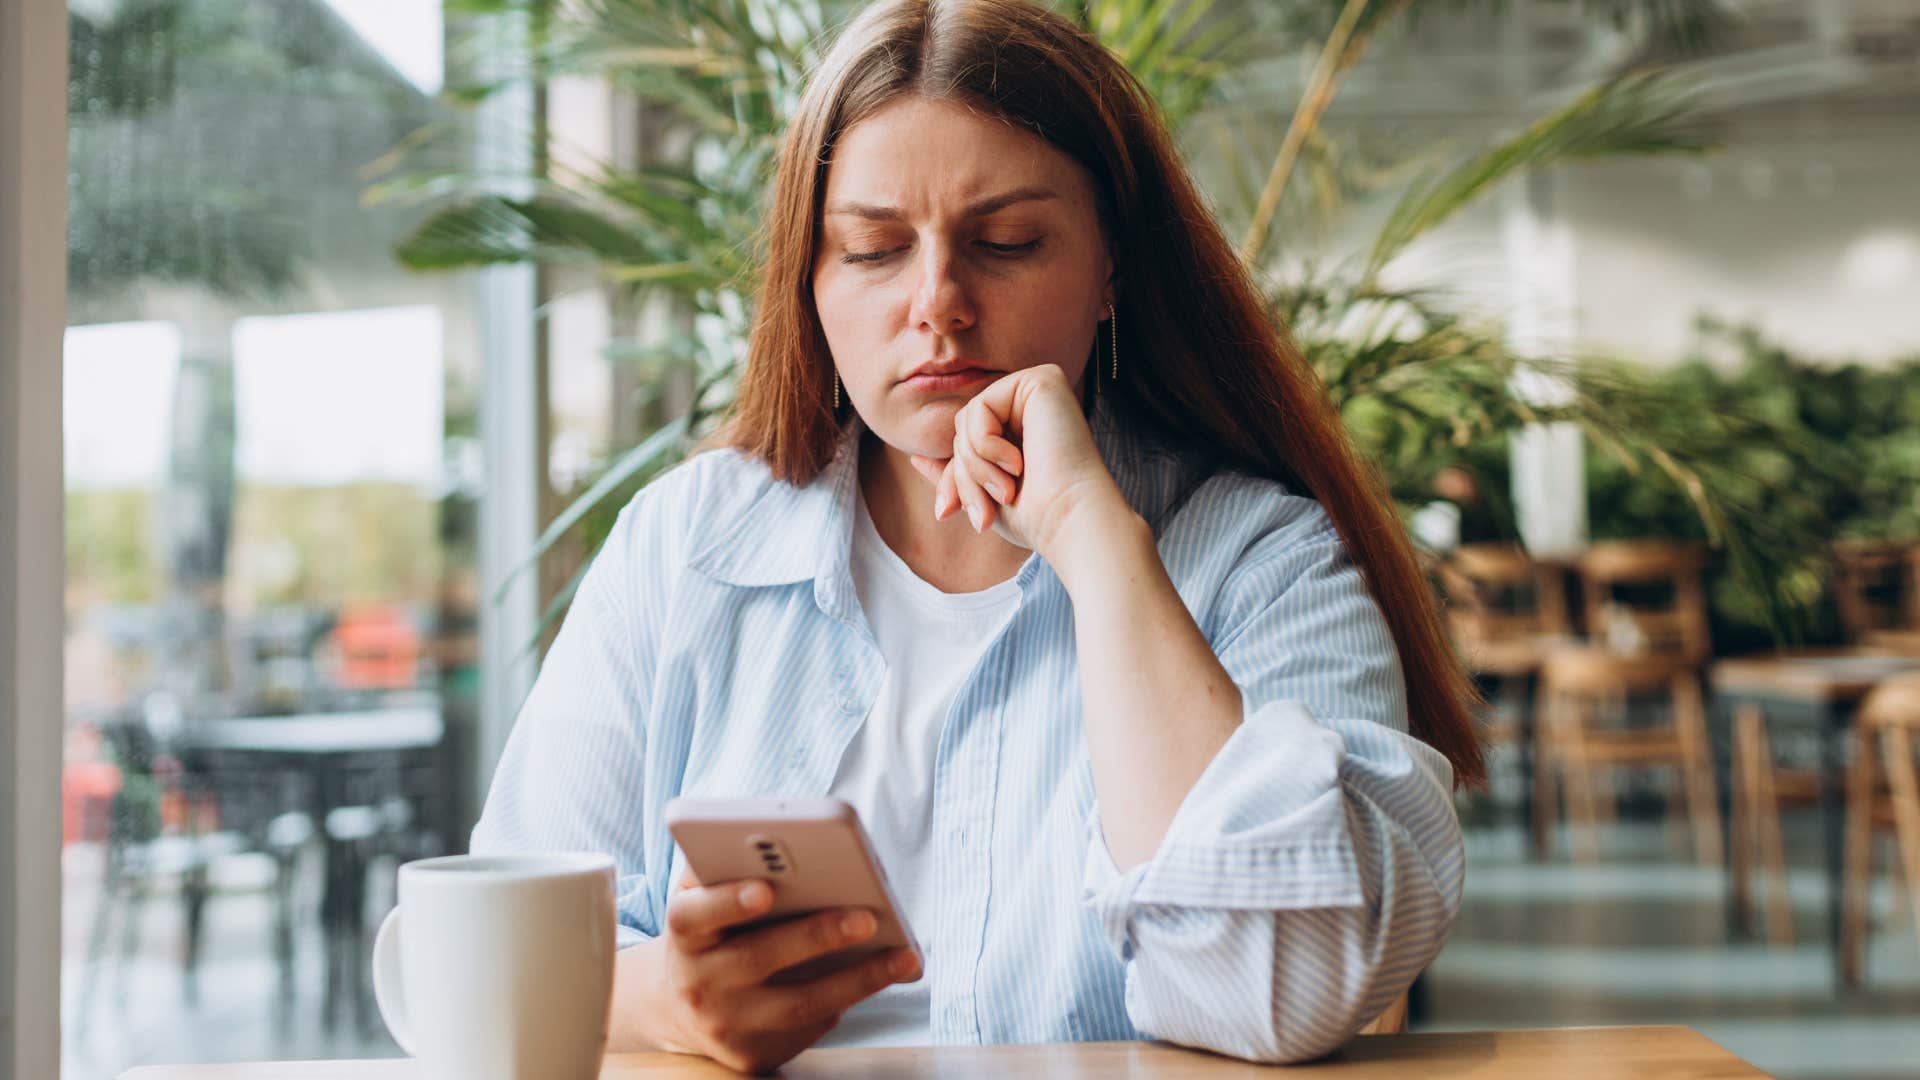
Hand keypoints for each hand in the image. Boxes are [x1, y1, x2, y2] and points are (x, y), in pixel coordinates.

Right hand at [637, 870, 921, 1073]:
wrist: (684, 1005)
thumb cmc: (713, 930)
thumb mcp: (707, 896)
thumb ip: (731, 866)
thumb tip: (789, 840)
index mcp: (685, 933)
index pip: (693, 915)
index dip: (727, 901)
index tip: (766, 888)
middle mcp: (699, 982)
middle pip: (757, 958)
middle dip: (816, 936)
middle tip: (866, 918)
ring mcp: (726, 1024)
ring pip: (797, 1003)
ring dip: (856, 978)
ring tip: (902, 956)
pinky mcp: (754, 1054)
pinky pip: (809, 1028)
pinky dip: (850, 999)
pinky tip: (883, 975)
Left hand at [908, 364, 1125, 557]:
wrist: (1070, 520)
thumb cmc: (1036, 517)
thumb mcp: (983, 496)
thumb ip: (955, 473)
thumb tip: (916, 457)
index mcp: (1023, 427)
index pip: (965, 441)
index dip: (953, 479)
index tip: (947, 513)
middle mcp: (1032, 404)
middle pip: (962, 429)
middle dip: (963, 475)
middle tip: (984, 512)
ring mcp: (1038, 389)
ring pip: (966, 420)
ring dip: (975, 465)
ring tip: (1005, 492)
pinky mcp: (1041, 380)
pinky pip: (979, 407)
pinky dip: (986, 444)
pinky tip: (1017, 464)